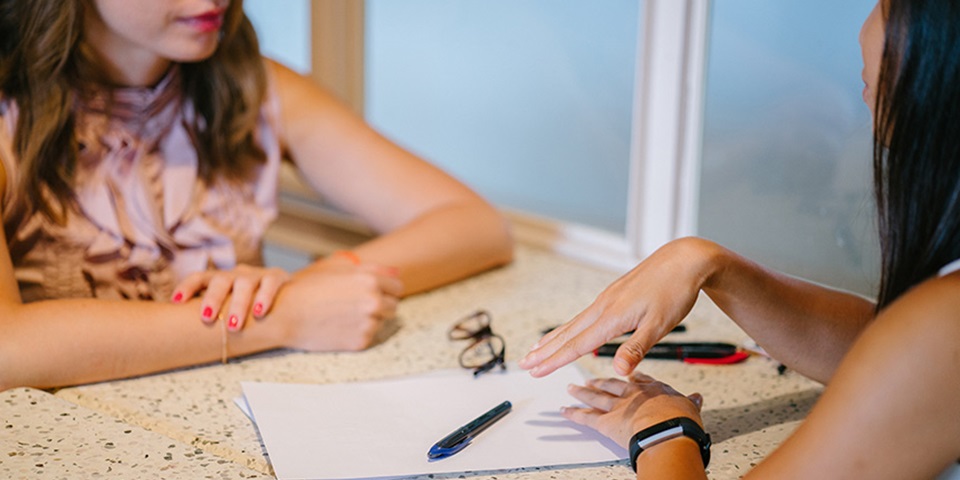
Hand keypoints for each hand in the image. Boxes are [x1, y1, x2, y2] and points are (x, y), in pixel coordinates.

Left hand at [172, 264, 289, 330]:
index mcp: (220, 280)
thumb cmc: (248, 307)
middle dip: (213, 298)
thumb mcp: (228, 307)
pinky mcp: (277, 277)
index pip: (199, 278)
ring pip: (244, 283)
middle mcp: (236, 275)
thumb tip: (180, 337)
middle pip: (221, 280)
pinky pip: (270, 283)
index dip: (187, 287)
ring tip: (234, 325)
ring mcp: (256, 275)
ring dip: (238, 304)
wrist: (286, 297)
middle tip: (207, 318)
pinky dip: (264, 296)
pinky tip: (260, 312)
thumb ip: (212, 315)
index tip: (176, 302)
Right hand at [271, 260, 403, 350]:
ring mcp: (368, 323)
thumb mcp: (339, 269)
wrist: (285, 314)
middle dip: (381, 305)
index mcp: (370, 280)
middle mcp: (374, 301)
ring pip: (382, 322)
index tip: (376, 292)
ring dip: (370, 319)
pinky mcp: (361, 341)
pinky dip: (358, 333)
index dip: (386, 289)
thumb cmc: (309, 288)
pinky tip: (339, 327)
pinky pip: (369, 336)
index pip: (397, 287)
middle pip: (393, 306)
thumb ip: (372, 269)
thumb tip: (397, 273)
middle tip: (356, 305)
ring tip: (344, 315)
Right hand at [520, 237, 719, 376]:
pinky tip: (569, 330)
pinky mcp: (613, 295)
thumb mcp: (660, 324)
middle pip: (567, 333)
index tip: (535, 371)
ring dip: (553, 338)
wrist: (684, 260)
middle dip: (544, 351)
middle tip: (523, 363)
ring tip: (536, 349)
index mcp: (612, 317)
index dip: (554, 360)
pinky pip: (584, 315)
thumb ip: (636, 349)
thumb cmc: (674, 291)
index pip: (577, 344)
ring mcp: (607, 299)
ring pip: (573, 323)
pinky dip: (570, 327)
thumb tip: (617, 371)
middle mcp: (603, 306)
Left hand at [562, 372, 703, 447]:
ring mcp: (617, 407)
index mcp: (653, 389)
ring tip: (572, 388)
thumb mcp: (690, 408)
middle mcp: (632, 394)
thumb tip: (697, 398)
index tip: (626, 373)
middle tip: (591, 379)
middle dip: (600, 382)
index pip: (639, 379)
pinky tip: (564, 410)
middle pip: (612, 385)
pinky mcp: (606, 422)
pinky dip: (573, 414)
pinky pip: (585, 417)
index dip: (631, 376)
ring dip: (582, 393)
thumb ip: (690, 402)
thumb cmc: (680, 421)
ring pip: (595, 397)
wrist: (668, 432)